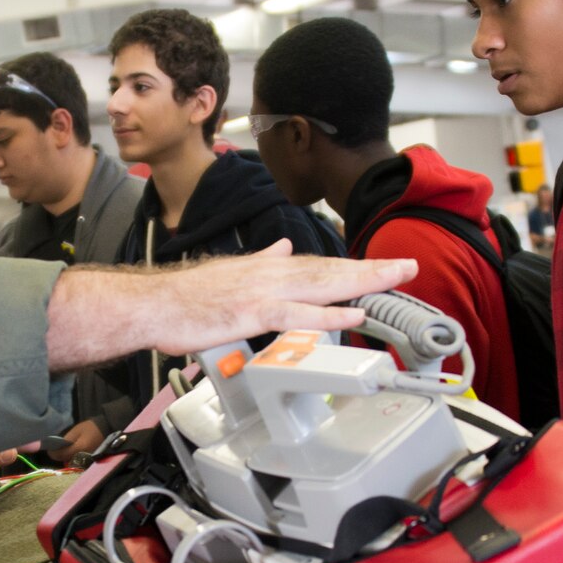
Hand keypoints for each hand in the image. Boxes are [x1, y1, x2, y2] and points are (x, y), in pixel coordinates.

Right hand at [46, 242, 417, 371]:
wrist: (154, 304)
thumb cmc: (187, 297)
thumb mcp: (232, 271)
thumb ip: (263, 261)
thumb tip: (284, 247)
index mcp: (269, 268)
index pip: (322, 265)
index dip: (355, 265)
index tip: (384, 265)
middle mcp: (272, 274)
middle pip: (332, 270)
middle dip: (372, 268)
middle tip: (408, 266)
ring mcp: (264, 292)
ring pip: (323, 285)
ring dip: (361, 281)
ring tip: (394, 278)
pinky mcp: (252, 312)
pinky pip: (297, 314)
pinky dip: (328, 315)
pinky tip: (353, 314)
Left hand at [49, 419, 104, 464]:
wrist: (106, 429)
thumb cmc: (90, 428)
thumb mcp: (76, 431)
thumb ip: (66, 441)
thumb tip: (55, 448)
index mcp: (80, 448)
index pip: (61, 454)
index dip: (53, 452)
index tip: (49, 449)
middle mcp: (83, 457)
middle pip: (65, 460)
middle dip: (59, 455)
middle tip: (55, 449)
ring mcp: (87, 461)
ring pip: (71, 462)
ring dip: (65, 457)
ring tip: (63, 449)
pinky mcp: (89, 461)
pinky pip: (77, 462)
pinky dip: (72, 458)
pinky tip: (71, 452)